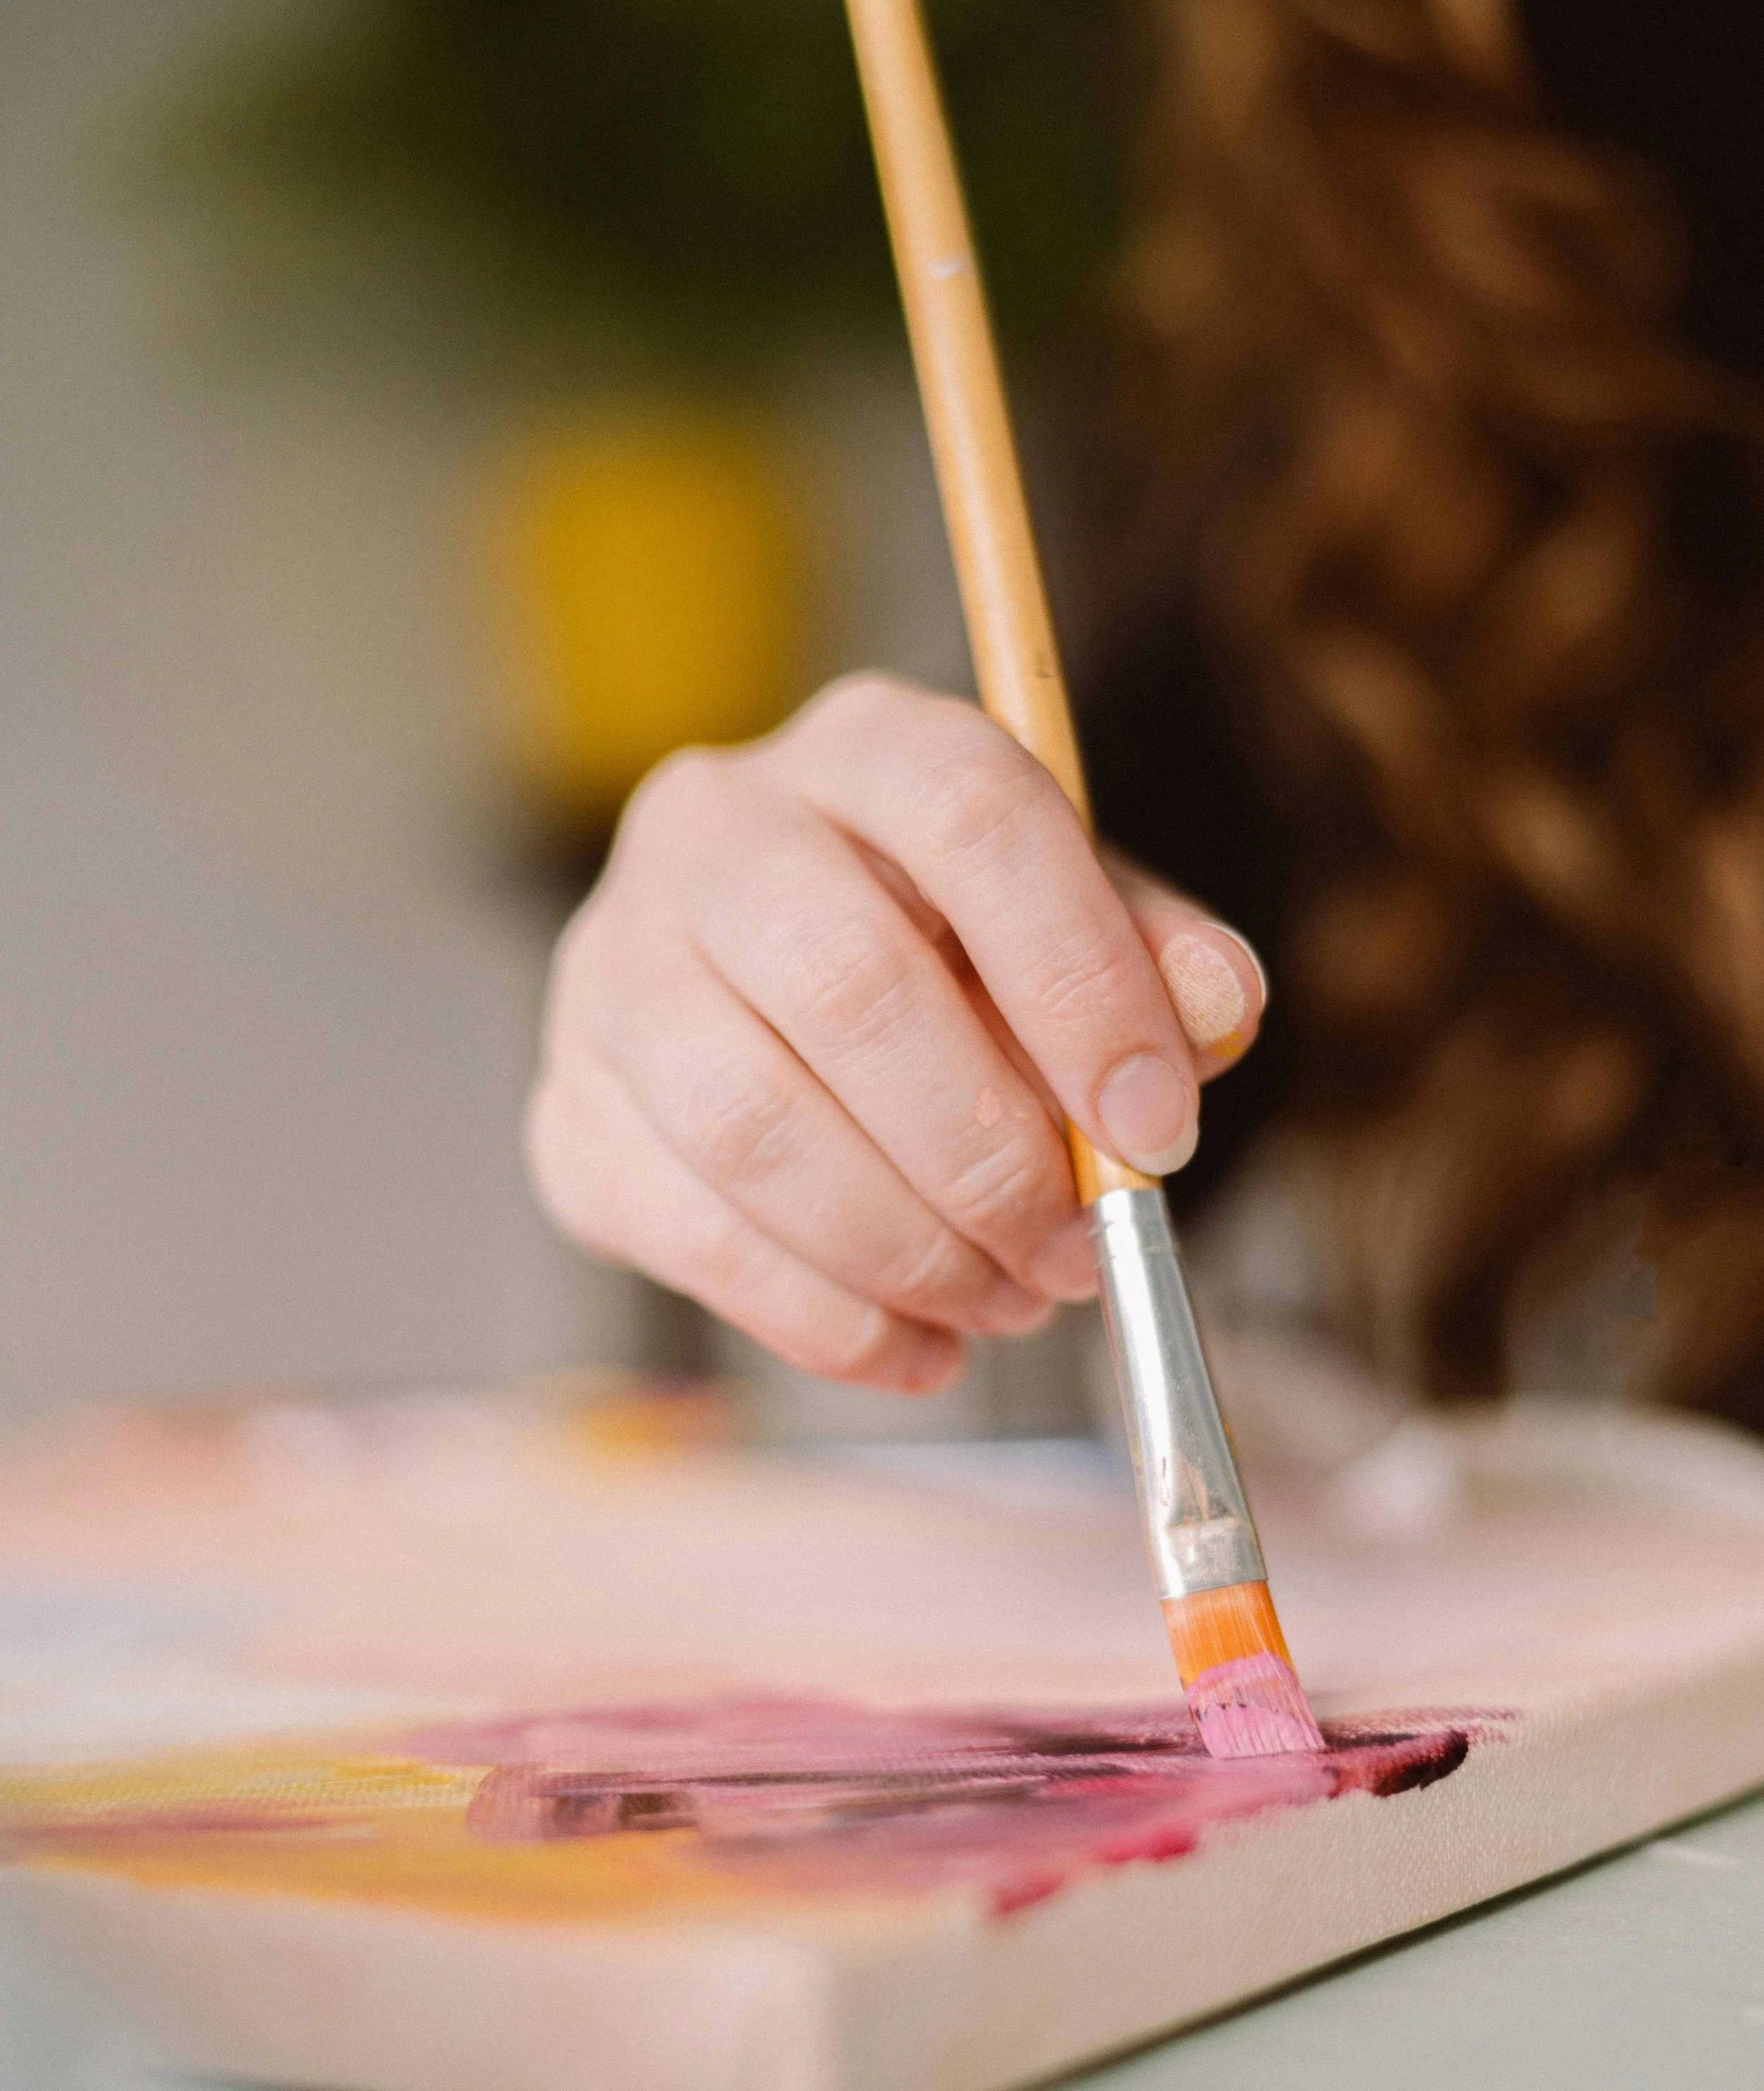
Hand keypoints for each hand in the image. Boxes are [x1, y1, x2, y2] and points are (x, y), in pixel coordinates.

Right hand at [528, 674, 1265, 1391]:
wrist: (768, 992)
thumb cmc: (952, 952)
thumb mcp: (1076, 921)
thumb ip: (1157, 961)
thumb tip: (1216, 1012)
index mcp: (866, 745)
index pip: (974, 819)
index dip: (1079, 981)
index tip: (1157, 1129)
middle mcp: (712, 827)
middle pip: (848, 984)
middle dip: (989, 1156)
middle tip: (1075, 1253)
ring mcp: (613, 967)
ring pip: (753, 1124)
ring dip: (907, 1247)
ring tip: (1004, 1301)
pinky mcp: (570, 1111)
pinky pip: (692, 1234)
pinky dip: (825, 1318)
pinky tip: (918, 1345)